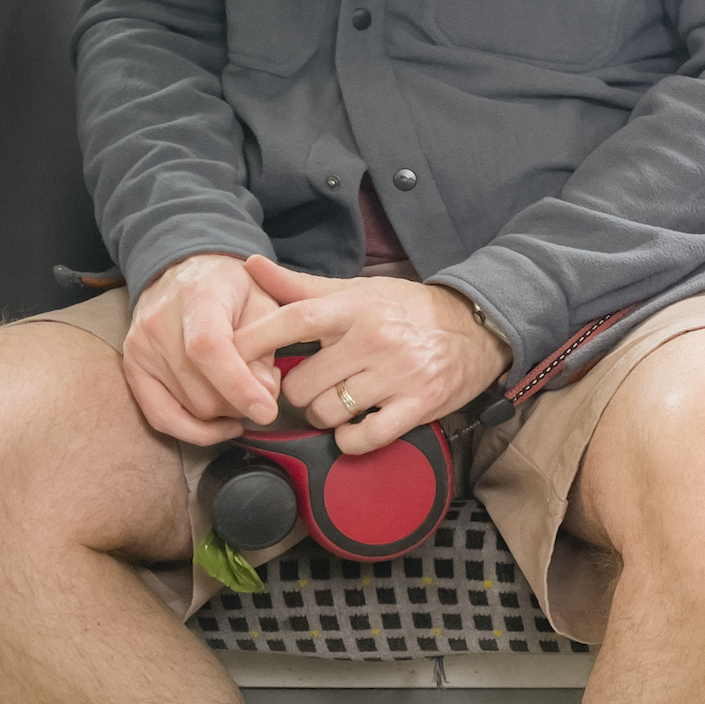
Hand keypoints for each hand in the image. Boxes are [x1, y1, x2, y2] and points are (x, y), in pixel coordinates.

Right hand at [122, 253, 282, 445]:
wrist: (185, 272)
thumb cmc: (233, 288)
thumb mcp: (264, 301)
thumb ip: (267, 343)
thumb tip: (265, 392)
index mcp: (197, 297)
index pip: (208, 349)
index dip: (238, 385)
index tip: (267, 411)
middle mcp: (158, 324)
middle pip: (202, 390)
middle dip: (242, 401)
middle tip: (265, 386)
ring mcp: (140, 349)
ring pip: (189, 408)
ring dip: (225, 412)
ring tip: (244, 389)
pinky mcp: (132, 368)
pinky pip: (161, 417)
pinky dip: (196, 430)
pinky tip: (224, 424)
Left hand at [231, 255, 511, 453]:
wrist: (476, 328)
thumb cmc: (408, 310)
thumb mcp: (358, 291)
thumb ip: (302, 287)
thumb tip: (249, 265)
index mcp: (356, 309)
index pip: (295, 321)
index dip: (255, 341)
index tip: (228, 356)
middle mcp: (376, 340)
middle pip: (302, 384)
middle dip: (296, 392)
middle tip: (310, 386)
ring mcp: (398, 375)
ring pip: (327, 413)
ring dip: (322, 415)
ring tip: (336, 402)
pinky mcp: (418, 405)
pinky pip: (363, 436)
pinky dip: (349, 439)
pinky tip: (353, 425)